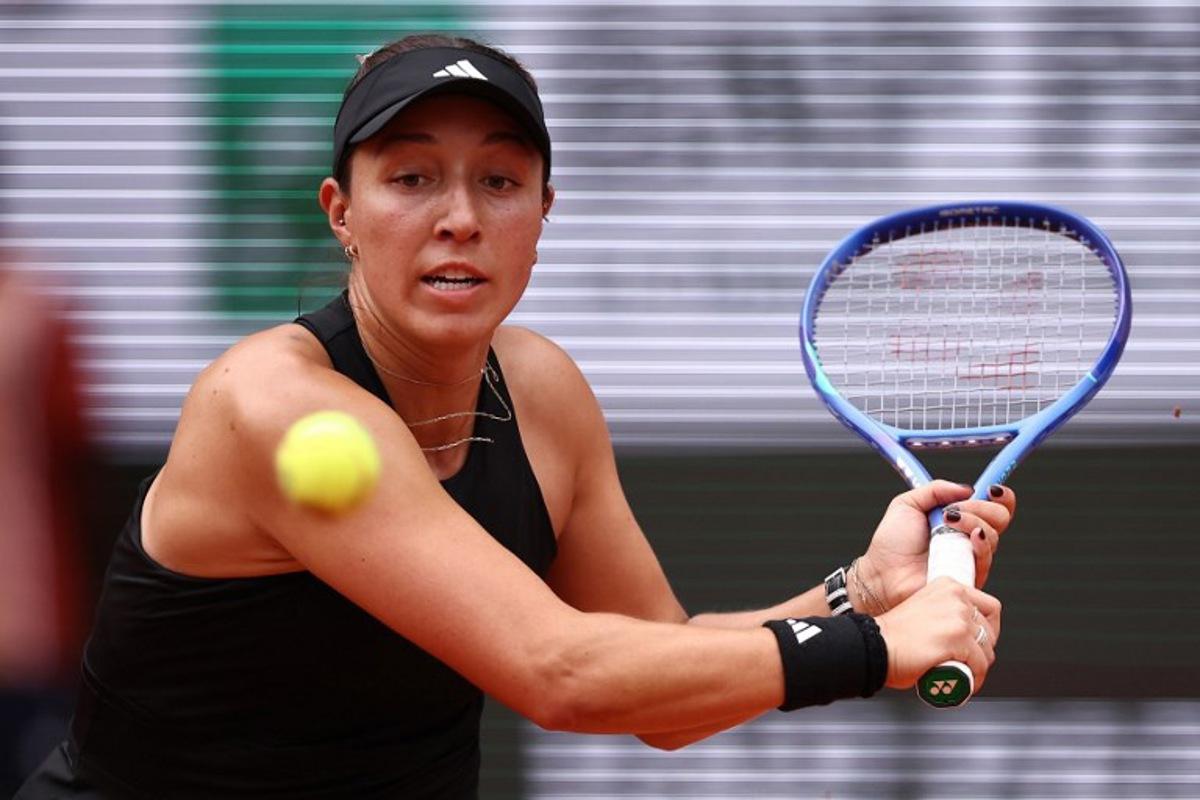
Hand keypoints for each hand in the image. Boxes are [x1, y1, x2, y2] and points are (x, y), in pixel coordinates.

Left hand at [854, 481, 1015, 611]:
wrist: (881, 575)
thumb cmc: (891, 545)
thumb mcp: (907, 504)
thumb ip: (936, 489)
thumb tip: (968, 488)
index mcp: (959, 520)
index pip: (994, 506)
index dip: (1002, 496)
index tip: (991, 489)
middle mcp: (969, 539)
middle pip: (1000, 518)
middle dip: (981, 507)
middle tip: (953, 510)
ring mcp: (971, 559)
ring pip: (992, 536)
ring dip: (972, 521)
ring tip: (946, 522)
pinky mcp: (969, 579)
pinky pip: (985, 560)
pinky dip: (979, 545)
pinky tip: (965, 539)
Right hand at [874, 578, 1000, 690]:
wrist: (873, 646)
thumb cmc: (892, 636)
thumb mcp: (925, 612)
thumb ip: (946, 616)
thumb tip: (963, 634)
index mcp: (948, 586)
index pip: (990, 607)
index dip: (987, 629)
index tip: (978, 643)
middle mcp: (957, 598)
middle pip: (990, 631)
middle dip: (982, 651)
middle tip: (966, 662)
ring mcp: (959, 618)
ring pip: (986, 650)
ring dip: (977, 666)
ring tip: (961, 674)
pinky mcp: (958, 639)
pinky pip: (979, 665)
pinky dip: (974, 679)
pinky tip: (961, 683)